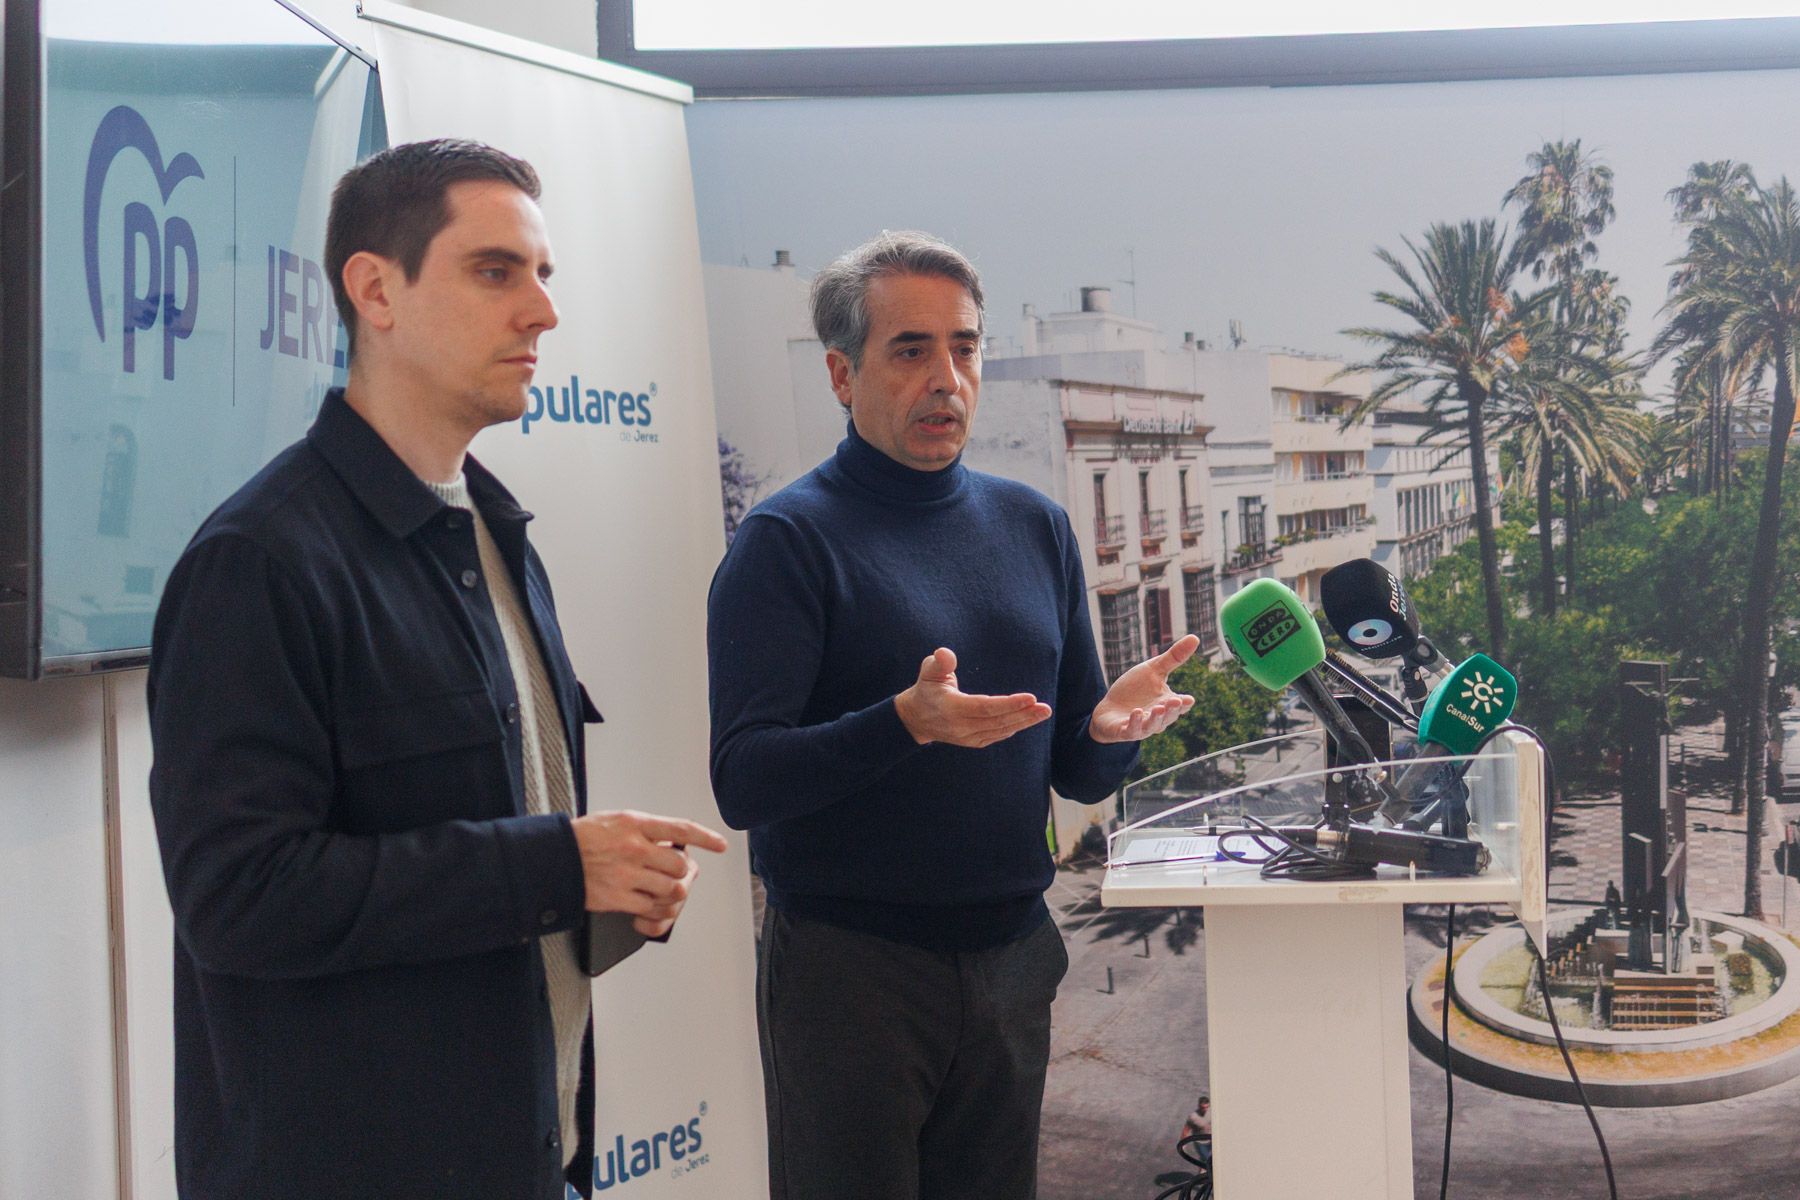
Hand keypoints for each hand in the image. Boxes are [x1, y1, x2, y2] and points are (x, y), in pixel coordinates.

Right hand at [569, 811, 727, 935]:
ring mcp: (627, 874)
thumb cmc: (584, 838)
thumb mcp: (617, 820)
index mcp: (636, 824)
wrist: (554, 859)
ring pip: (671, 889)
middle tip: (679, 875)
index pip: (681, 829)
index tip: (720, 845)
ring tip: (663, 890)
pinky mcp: (617, 897)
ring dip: (672, 893)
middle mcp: (634, 848)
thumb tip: (672, 841)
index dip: (705, 838)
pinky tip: (648, 904)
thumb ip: (646, 829)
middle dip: (684, 873)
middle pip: (681, 866)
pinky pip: (651, 908)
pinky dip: (654, 909)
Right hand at [893, 647, 1052, 747]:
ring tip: (1043, 712)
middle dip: (1023, 714)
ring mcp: (967, 737)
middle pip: (998, 721)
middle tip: (1045, 708)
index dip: (1009, 704)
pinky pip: (996, 735)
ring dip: (1023, 722)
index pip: (985, 707)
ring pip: (1000, 730)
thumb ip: (939, 662)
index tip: (1031, 697)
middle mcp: (960, 726)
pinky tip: (1026, 720)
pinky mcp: (973, 741)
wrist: (916, 719)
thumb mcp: (928, 671)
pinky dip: (1012, 728)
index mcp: (951, 708)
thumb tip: (945, 653)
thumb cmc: (926, 689)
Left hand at [1088, 634, 1199, 743]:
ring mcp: (1142, 726)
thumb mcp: (1153, 670)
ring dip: (1156, 717)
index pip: (1180, 705)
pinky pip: (1132, 730)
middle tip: (1176, 701)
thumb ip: (1174, 658)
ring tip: (1158, 708)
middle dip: (1172, 709)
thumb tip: (1195, 637)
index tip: (1189, 699)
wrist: (1110, 708)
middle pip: (1168, 716)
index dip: (1184, 703)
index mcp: (1166, 702)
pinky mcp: (1125, 731)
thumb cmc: (1135, 689)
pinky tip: (1136, 712)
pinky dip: (1135, 722)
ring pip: (1152, 725)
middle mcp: (1157, 718)